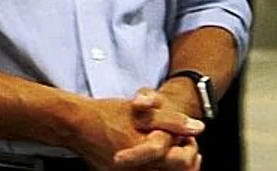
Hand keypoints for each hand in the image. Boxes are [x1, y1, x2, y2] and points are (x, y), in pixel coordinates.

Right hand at [68, 89, 202, 169]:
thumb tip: (199, 128)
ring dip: (171, 165)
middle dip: (183, 159)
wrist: (77, 124)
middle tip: (184, 145)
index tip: (188, 138)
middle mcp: (134, 170)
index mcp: (145, 154)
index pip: (181, 161)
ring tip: (173, 150)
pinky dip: (155, 168)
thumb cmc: (109, 114)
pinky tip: (157, 158)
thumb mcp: (144, 111)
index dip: (190, 149)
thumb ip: (173, 121)